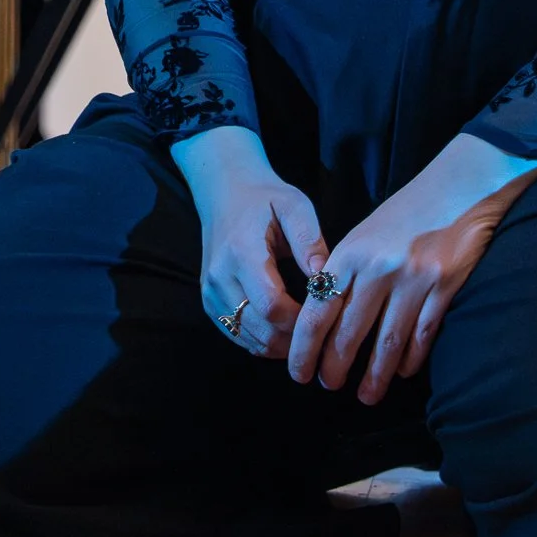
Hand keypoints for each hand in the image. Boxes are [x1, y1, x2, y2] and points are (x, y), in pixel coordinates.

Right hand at [171, 124, 324, 359]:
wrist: (224, 191)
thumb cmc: (265, 198)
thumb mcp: (294, 206)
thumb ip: (310, 241)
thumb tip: (327, 281)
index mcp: (242, 252)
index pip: (271, 305)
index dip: (300, 320)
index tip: (323, 313)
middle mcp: (220, 277)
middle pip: (260, 329)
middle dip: (294, 338)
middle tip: (320, 330)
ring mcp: (211, 292)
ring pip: (249, 339)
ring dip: (280, 345)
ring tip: (305, 333)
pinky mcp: (209, 302)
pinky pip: (237, 335)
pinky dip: (262, 342)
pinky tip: (283, 332)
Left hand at [289, 129, 536, 401]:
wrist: (458, 187)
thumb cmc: (407, 212)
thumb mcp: (366, 233)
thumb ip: (346, 269)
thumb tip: (325, 314)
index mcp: (351, 252)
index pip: (319, 308)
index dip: (306, 345)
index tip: (299, 370)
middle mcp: (378, 267)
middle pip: (350, 330)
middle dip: (335, 365)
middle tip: (328, 387)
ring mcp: (413, 278)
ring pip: (387, 340)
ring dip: (374, 374)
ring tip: (365, 395)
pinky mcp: (444, 286)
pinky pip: (422, 333)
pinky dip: (411, 358)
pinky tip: (403, 372)